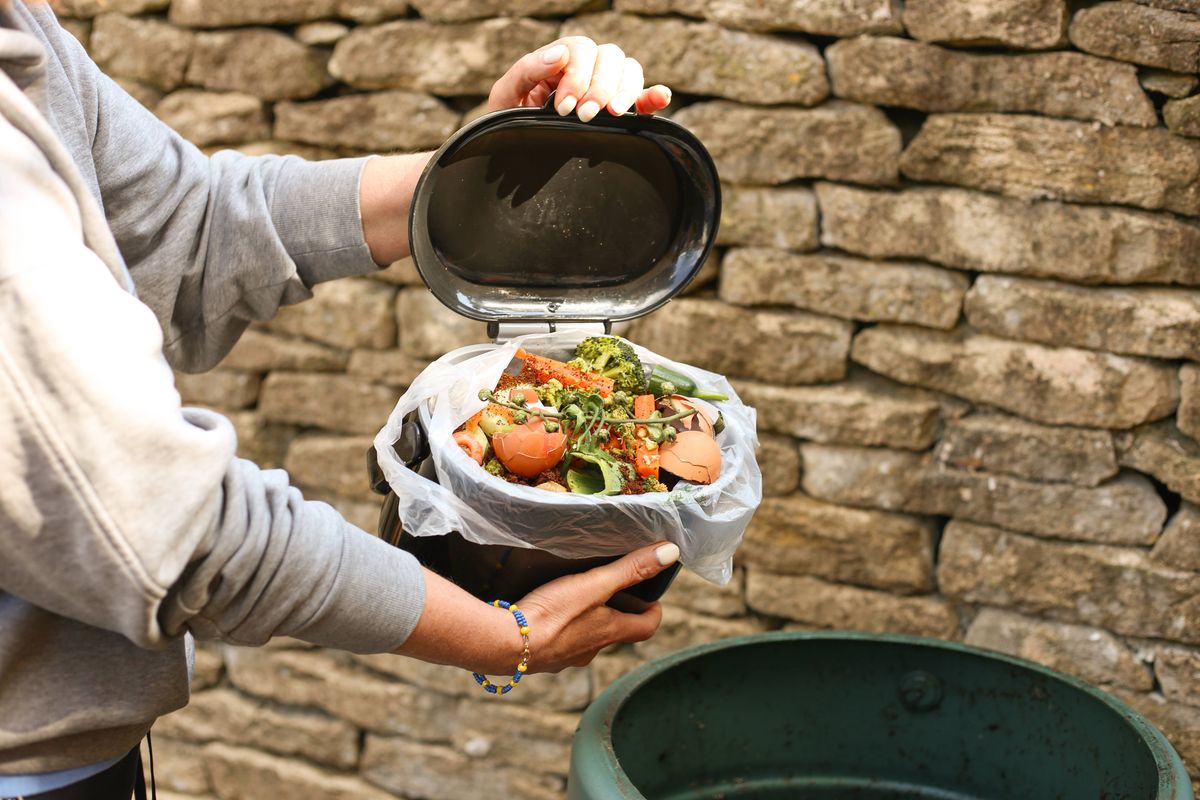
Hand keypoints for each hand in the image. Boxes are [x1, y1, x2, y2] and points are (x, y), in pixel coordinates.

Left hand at [487, 37, 672, 120]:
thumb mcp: (506, 95)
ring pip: (628, 70)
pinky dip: (655, 96)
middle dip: (599, 86)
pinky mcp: (620, 111)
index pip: (580, 49)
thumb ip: (526, 70)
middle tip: (584, 116)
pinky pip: (645, 97)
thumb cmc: (507, 124)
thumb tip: (558, 54)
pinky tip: (660, 98)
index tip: (564, 108)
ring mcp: (605, 88)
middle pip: (609, 56)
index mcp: (559, 60)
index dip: (577, 75)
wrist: (513, 159)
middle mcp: (586, 69)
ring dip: (624, 91)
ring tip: (612, 115)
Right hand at [515, 541, 678, 672]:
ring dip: (590, 619)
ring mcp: (566, 656)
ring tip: (578, 595)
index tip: (653, 598)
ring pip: (587, 637)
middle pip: (616, 630)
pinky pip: (560, 641)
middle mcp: (592, 649)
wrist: (505, 644)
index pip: (646, 628)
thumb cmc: (553, 615)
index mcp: (610, 632)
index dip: (653, 612)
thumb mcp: (595, 584)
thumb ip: (630, 569)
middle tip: (613, 587)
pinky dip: (563, 628)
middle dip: (619, 610)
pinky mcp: (541, 657)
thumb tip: (670, 553)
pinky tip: (548, 613)